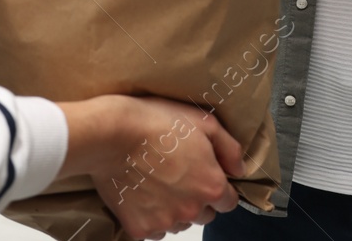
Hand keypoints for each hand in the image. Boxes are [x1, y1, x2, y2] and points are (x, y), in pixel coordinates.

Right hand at [59, 95, 243, 239]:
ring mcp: (165, 222)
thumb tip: (239, 169)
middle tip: (177, 174)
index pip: (228, 201)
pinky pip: (152, 229)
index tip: (204, 174)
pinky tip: (141, 192)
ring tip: (156, 180)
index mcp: (211, 186)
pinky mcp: (139, 228)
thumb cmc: (156, 122)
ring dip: (173, 208)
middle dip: (196, 198)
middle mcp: (191, 210)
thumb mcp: (204, 121)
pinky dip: (149, 215)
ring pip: (178, 222)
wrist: (111, 134)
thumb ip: (230, 148)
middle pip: (203, 214)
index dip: (218, 186)